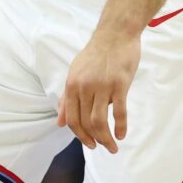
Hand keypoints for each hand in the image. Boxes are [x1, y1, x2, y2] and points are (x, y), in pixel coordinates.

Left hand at [58, 29, 140, 153]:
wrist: (115, 34)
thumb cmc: (96, 54)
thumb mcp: (76, 73)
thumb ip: (68, 98)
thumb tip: (60, 122)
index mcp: (72, 84)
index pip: (72, 118)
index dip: (80, 136)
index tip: (89, 144)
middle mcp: (84, 87)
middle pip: (86, 123)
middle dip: (94, 140)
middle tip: (103, 147)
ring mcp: (102, 86)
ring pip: (100, 121)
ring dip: (106, 139)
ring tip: (113, 147)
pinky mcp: (120, 84)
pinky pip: (119, 112)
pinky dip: (120, 127)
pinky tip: (121, 135)